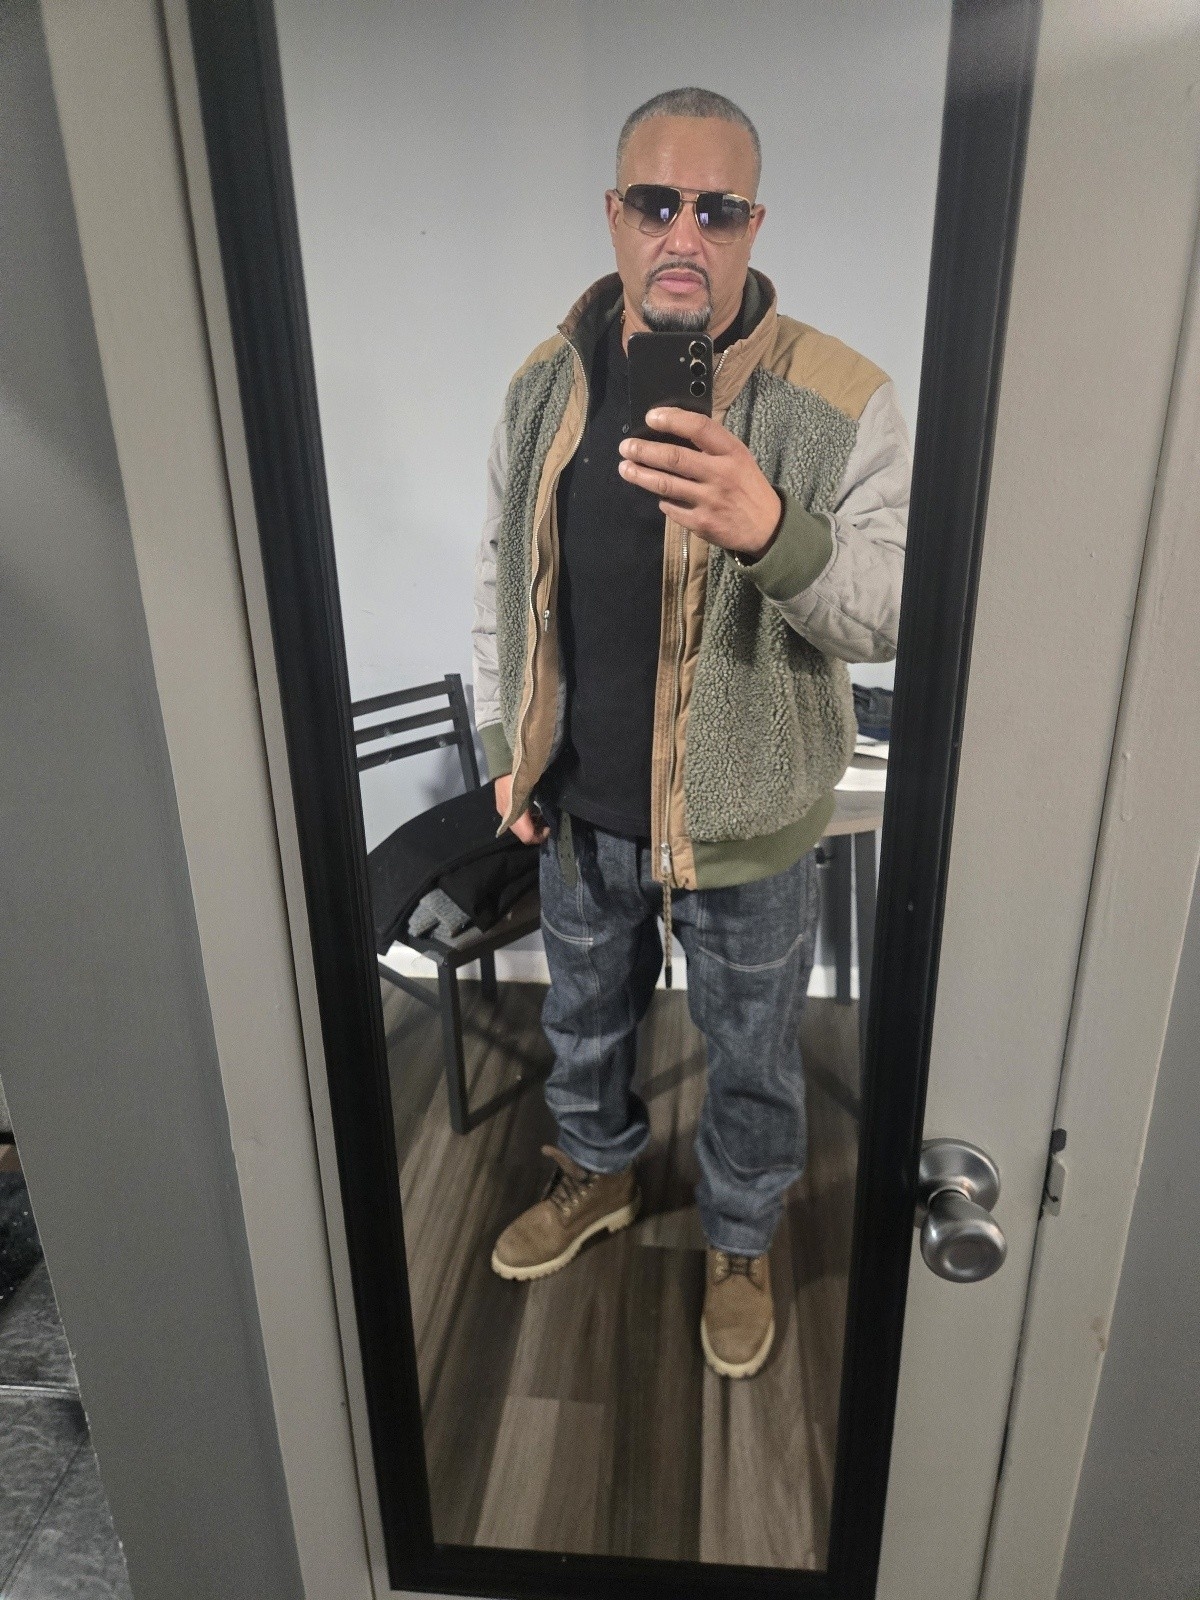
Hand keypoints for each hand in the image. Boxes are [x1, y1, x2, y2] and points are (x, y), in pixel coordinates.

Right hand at [494, 772, 548, 844]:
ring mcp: (502, 811)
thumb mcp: (536, 793)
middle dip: (535, 832)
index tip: (549, 827)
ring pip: (517, 828)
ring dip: (529, 826)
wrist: (505, 760)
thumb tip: (549, 821)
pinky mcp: (501, 806)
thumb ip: (540, 807)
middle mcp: (506, 816)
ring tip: (539, 816)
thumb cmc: (524, 775)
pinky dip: (523, 819)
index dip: (540, 836)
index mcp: (515, 814)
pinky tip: (530, 810)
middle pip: (521, 834)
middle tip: (545, 823)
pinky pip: (513, 819)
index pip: (527, 836)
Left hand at [618, 408, 782, 557]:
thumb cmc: (746, 486)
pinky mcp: (701, 523)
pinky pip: (671, 508)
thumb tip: (672, 430)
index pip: (699, 428)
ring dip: (641, 475)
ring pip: (666, 485)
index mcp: (732, 452)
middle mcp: (721, 474)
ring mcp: (710, 500)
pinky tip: (657, 494)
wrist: (767, 527)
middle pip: (674, 458)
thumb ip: (711, 446)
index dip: (672, 419)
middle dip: (644, 450)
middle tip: (626, 446)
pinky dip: (661, 499)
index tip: (651, 417)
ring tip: (625, 468)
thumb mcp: (738, 458)